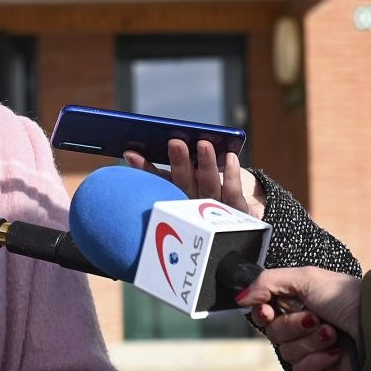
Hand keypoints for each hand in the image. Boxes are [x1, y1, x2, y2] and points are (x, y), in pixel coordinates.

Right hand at [124, 139, 266, 220]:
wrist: (238, 226)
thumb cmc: (206, 197)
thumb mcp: (185, 183)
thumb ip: (168, 171)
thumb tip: (142, 150)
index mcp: (177, 198)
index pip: (159, 182)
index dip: (146, 169)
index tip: (132, 153)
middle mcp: (193, 205)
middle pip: (185, 183)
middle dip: (180, 163)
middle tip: (175, 143)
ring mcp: (215, 209)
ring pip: (208, 186)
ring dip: (206, 165)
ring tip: (203, 144)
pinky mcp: (236, 211)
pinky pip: (233, 193)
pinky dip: (231, 175)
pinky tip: (230, 157)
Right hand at [239, 275, 356, 370]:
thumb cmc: (346, 297)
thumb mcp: (305, 277)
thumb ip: (266, 282)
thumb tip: (240, 297)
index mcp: (297, 303)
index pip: (263, 313)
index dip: (262, 313)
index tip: (269, 311)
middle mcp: (303, 326)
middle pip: (273, 334)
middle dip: (294, 325)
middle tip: (316, 317)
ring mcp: (313, 350)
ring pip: (287, 353)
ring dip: (311, 342)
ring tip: (333, 333)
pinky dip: (318, 360)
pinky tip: (335, 352)